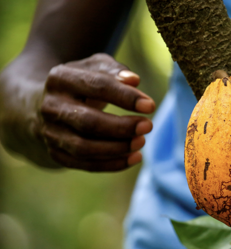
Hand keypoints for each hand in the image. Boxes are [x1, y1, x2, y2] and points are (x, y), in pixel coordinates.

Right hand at [38, 53, 154, 171]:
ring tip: (141, 142)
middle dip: (122, 127)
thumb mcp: (95, 67)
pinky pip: (85, 164)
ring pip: (84, 148)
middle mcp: (51, 107)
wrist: (45, 103)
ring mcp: (50, 133)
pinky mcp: (56, 153)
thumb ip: (115, 70)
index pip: (97, 87)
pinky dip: (112, 164)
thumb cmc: (81, 82)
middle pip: (88, 122)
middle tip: (148, 126)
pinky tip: (134, 157)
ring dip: (117, 148)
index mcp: (60, 79)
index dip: (126, 97)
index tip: (150, 106)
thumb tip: (134, 81)